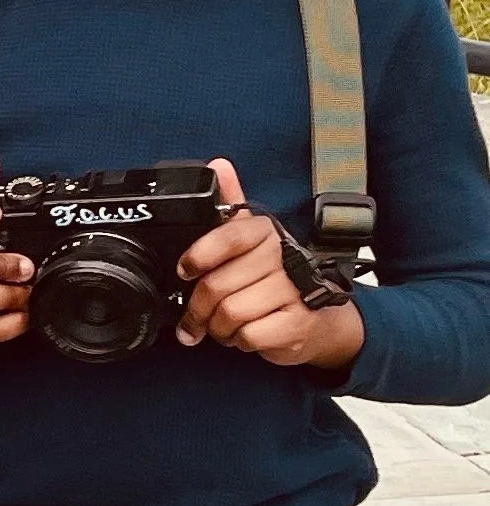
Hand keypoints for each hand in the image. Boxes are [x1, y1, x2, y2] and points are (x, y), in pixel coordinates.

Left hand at [176, 158, 366, 371]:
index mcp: (267, 233)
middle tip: (197, 317)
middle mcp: (282, 257)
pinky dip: (240, 341)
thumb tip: (218, 164)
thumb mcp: (253, 239)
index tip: (185, 271)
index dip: (198, 257)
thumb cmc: (277, 278)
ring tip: (225, 325)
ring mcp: (293, 291)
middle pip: (217, 285)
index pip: (227, 237)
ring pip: (230, 312)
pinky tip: (246, 335)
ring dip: (219, 327)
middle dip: (198, 309)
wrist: (320, 319)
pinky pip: (249, 335)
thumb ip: (232, 204)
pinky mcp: (297, 323)